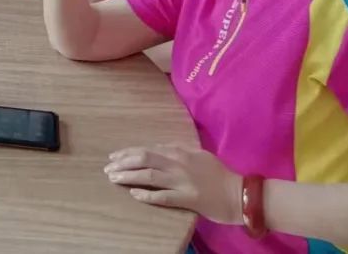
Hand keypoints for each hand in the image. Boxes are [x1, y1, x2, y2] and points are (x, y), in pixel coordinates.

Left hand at [104, 145, 242, 224]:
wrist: (239, 193)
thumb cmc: (219, 174)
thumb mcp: (198, 155)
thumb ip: (178, 150)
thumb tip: (158, 149)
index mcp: (180, 151)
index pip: (148, 149)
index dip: (128, 152)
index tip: (114, 156)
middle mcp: (178, 163)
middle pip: (144, 158)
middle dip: (123, 162)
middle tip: (108, 167)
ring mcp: (182, 181)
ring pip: (149, 176)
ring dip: (128, 176)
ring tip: (113, 178)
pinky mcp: (187, 199)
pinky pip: (162, 196)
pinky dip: (146, 194)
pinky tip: (133, 194)